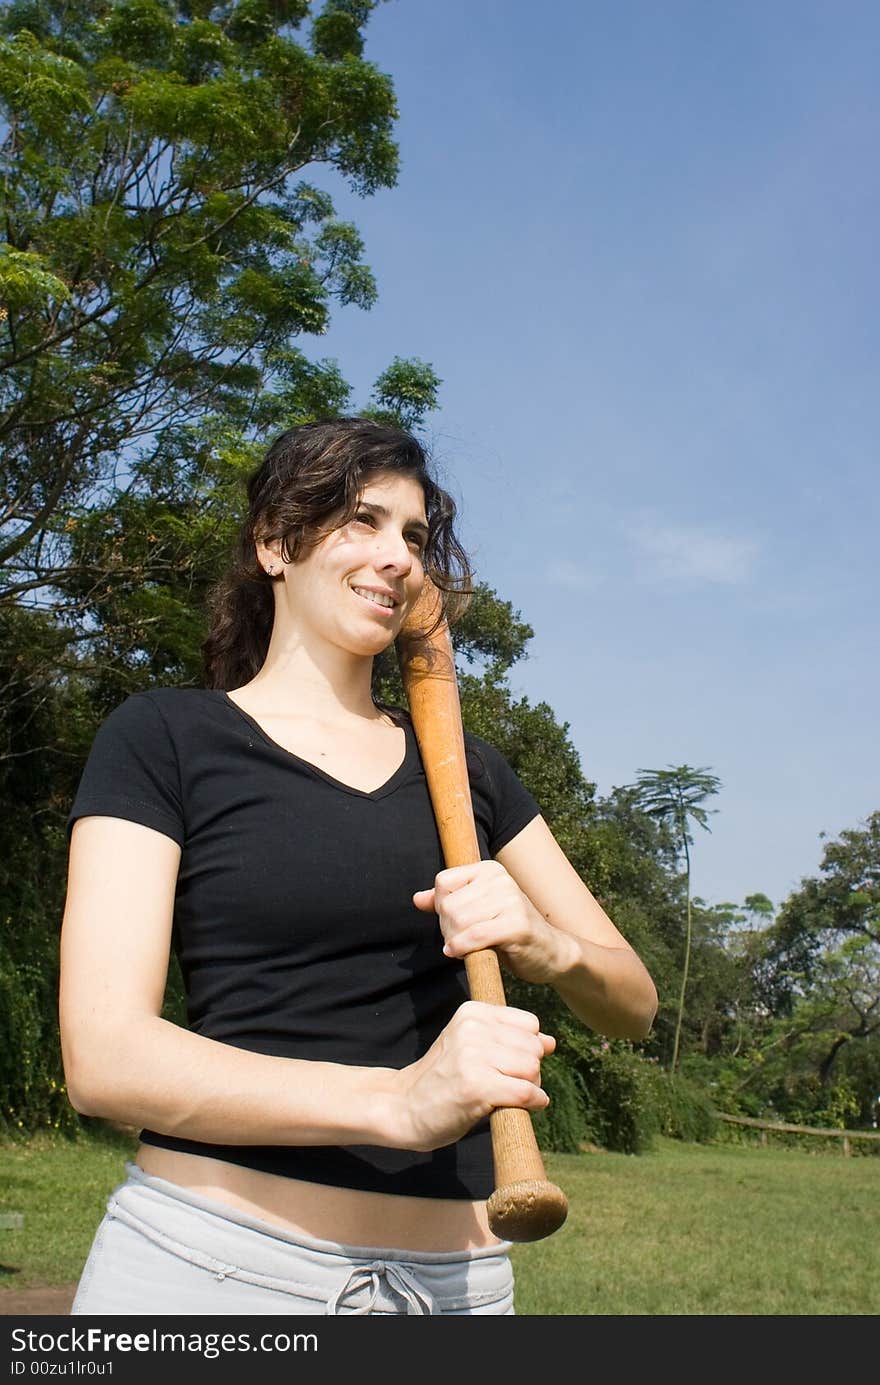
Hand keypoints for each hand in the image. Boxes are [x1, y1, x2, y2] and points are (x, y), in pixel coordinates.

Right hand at [393, 1000, 554, 1151]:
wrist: (403, 1107)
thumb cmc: (443, 1078)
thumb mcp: (472, 1046)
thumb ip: (510, 1040)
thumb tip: (552, 1042)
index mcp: (472, 1012)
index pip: (530, 1024)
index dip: (528, 1048)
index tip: (510, 1064)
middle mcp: (472, 1029)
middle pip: (534, 1048)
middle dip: (532, 1070)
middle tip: (509, 1084)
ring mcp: (473, 1057)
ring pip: (533, 1069)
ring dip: (531, 1087)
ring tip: (507, 1095)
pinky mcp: (476, 1087)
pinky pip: (526, 1092)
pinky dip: (533, 1103)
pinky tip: (519, 1108)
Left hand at [412, 860, 564, 983]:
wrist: (550, 952)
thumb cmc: (509, 932)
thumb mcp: (477, 912)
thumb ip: (447, 903)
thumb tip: (417, 899)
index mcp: (489, 870)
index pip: (443, 882)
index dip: (441, 907)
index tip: (453, 922)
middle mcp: (501, 880)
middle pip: (449, 904)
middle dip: (447, 928)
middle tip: (459, 940)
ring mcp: (512, 900)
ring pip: (459, 921)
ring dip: (454, 941)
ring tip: (464, 947)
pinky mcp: (518, 924)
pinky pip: (475, 935)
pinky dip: (462, 948)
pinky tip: (462, 954)